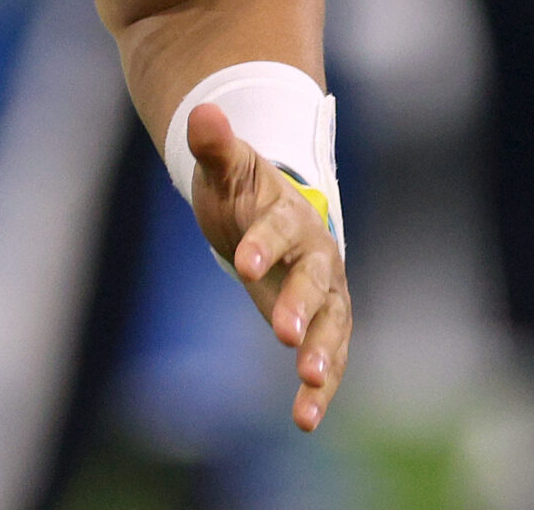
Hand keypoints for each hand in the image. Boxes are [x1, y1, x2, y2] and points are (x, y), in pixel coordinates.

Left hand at [186, 101, 350, 431]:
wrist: (267, 213)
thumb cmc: (243, 190)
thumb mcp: (226, 167)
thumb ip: (215, 145)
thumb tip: (201, 112)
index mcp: (291, 214)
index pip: (278, 229)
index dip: (262, 245)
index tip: (240, 264)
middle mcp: (317, 254)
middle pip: (313, 279)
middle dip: (299, 305)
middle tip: (283, 334)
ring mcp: (325, 293)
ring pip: (332, 324)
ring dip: (321, 354)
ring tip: (306, 382)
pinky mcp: (322, 326)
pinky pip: (328, 358)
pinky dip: (320, 389)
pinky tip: (304, 421)